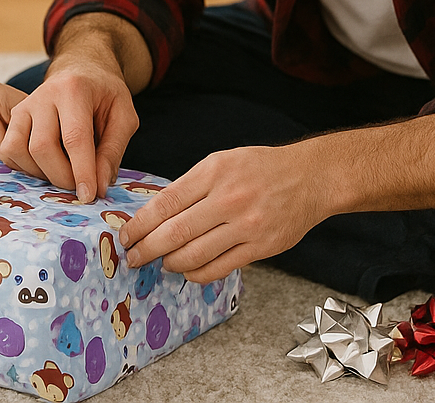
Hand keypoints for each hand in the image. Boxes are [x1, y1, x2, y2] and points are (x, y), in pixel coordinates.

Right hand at [0, 15, 148, 203]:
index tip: (90, 196)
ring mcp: (24, 105)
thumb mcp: (124, 116)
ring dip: (41, 174)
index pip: (75, 137)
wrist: (81, 69)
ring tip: (65, 174)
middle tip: (81, 186)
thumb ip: (113, 151)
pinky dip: (26, 168)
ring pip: (18, 151)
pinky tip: (48, 167)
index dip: (82, 171)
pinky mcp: (13, 116)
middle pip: (42, 147)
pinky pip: (9, 151)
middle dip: (61, 177)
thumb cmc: (105, 94)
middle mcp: (43, 95)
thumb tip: (99, 186)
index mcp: (74, 89)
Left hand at [120, 143, 331, 282]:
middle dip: (146, 249)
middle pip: (174, 233)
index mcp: (212, 173)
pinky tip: (187, 269)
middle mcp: (228, 199)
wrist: (309, 178)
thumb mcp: (220, 162)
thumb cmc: (259, 168)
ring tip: (161, 262)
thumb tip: (155, 215)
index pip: (164, 203)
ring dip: (169, 263)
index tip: (125, 236)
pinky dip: (196, 273)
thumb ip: (190, 186)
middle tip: (132, 257)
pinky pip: (218, 268)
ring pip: (194, 255)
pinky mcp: (260, 248)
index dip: (139, 224)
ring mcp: (245, 226)